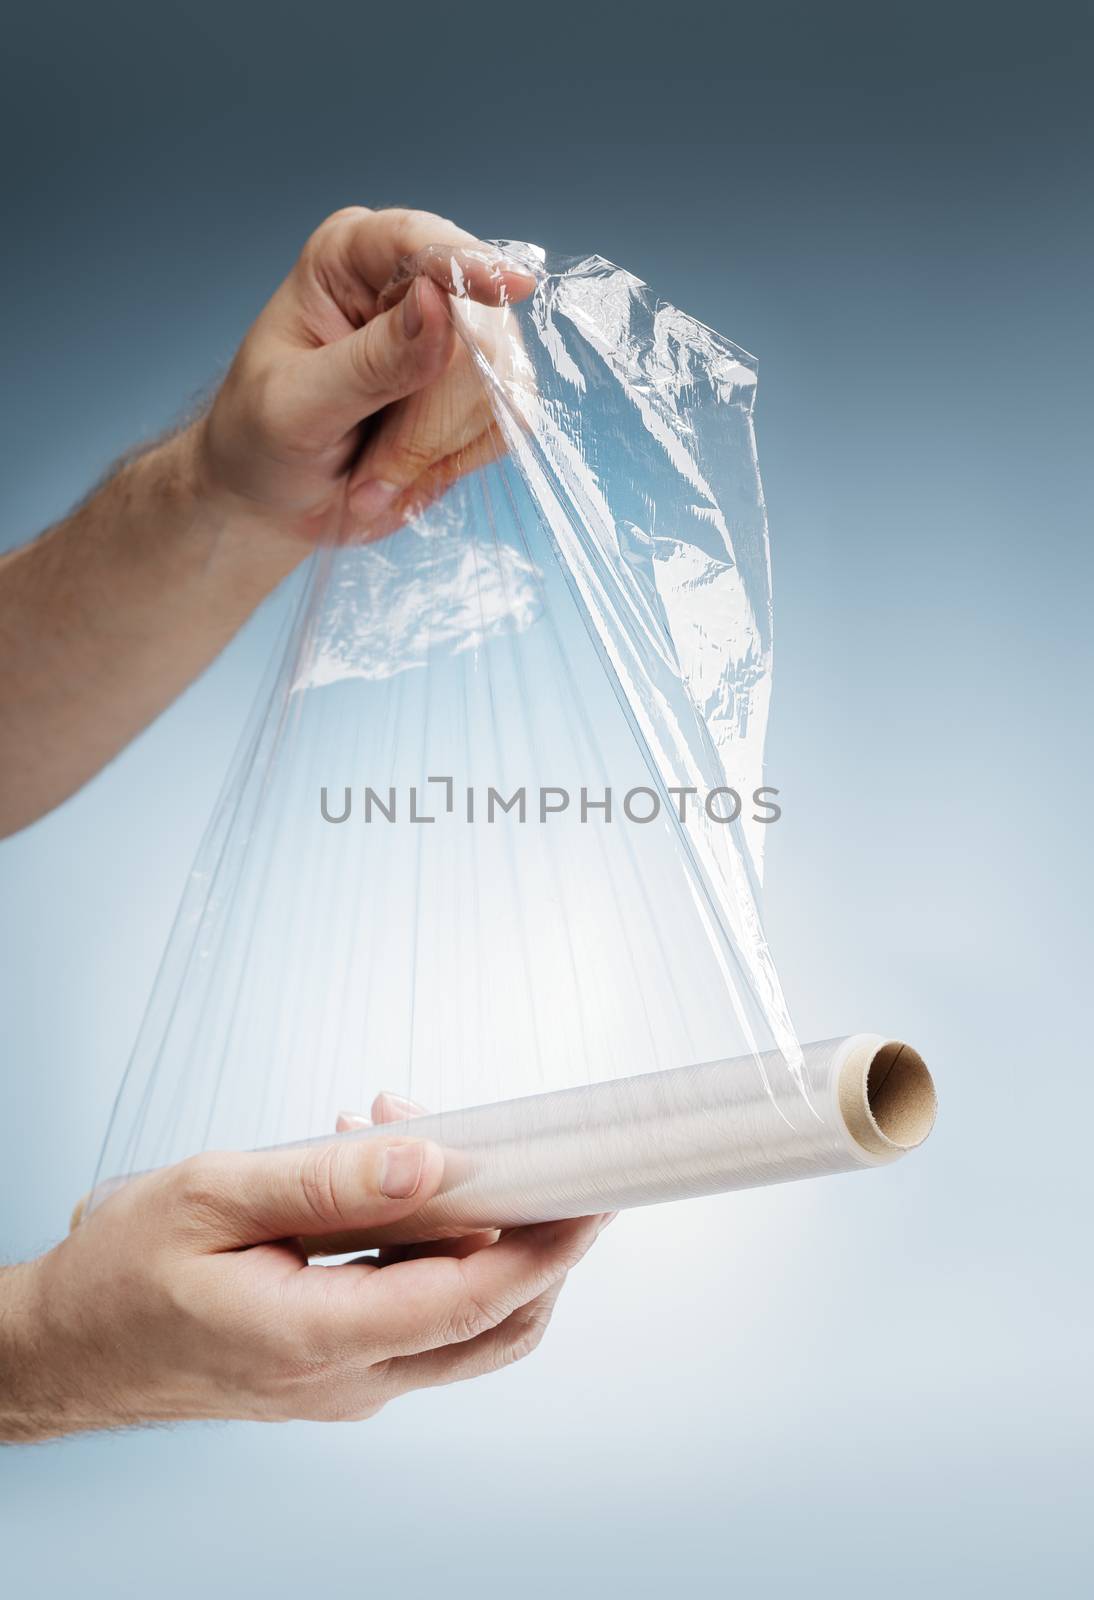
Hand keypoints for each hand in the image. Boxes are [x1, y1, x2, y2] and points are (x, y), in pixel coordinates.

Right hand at [0, 1109, 607, 1441]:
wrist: (67, 1347)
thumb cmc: (120, 1273)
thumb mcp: (211, 1197)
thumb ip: (326, 1180)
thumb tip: (434, 1157)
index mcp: (316, 1340)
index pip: (473, 1300)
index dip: (549, 1245)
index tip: (596, 1191)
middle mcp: (347, 1377)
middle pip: (494, 1325)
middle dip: (536, 1238)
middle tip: (535, 1151)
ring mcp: (345, 1380)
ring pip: (463, 1322)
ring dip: (472, 1229)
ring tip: (410, 1132)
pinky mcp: (336, 1364)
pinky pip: (414, 1310)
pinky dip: (428, 1244)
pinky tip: (378, 1172)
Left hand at [195, 207, 536, 547]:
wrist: (276, 502)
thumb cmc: (263, 441)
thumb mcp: (296, 404)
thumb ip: (368, 362)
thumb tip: (437, 303)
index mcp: (350, 258)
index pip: (420, 241)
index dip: (468, 264)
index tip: (511, 287)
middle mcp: (411, 283)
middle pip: (477, 329)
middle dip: (431, 418)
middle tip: (370, 474)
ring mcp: (455, 335)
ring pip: (502, 382)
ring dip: (439, 449)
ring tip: (374, 478)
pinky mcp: (481, 389)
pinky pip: (511, 420)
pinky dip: (460, 461)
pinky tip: (407, 476)